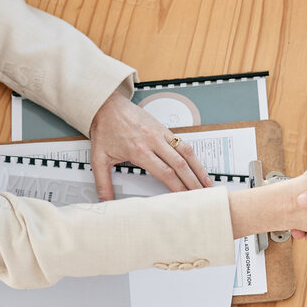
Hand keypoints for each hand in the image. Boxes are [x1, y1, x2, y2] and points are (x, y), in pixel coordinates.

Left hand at [87, 95, 211, 200]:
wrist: (106, 105)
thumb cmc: (104, 129)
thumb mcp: (98, 158)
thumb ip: (103, 183)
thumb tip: (104, 202)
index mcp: (139, 150)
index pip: (165, 172)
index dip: (177, 186)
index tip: (185, 198)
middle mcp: (153, 141)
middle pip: (180, 164)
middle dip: (193, 182)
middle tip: (203, 195)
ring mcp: (160, 133)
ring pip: (186, 153)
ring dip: (199, 169)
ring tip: (208, 183)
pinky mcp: (163, 128)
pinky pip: (183, 144)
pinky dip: (193, 157)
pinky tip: (198, 167)